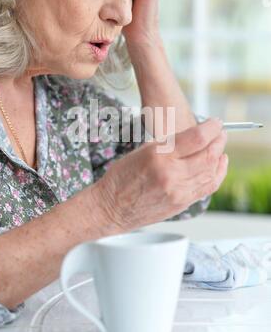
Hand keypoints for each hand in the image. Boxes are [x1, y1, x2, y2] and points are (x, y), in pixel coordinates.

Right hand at [94, 119, 227, 231]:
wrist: (112, 208)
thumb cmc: (121, 179)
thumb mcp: (143, 151)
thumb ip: (169, 144)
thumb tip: (193, 136)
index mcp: (159, 156)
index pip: (197, 138)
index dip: (211, 128)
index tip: (215, 123)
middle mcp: (171, 174)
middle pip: (209, 155)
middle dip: (219, 141)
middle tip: (220, 133)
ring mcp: (179, 191)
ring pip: (211, 171)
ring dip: (219, 155)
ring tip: (220, 146)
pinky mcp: (182, 203)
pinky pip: (207, 187)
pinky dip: (217, 173)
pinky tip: (219, 164)